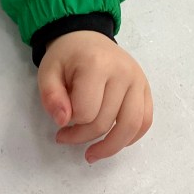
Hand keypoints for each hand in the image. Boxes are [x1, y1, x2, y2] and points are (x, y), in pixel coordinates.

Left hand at [38, 31, 152, 161]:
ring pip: (131, 126)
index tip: (60, 122)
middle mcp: (123, 73)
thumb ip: (51, 96)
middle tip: (66, 137)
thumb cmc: (66, 58)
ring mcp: (138, 81)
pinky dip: (131, 138)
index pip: (86, 113)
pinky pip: (145, 121)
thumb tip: (63, 121)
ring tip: (92, 155)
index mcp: (97, 66)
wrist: (87, 38)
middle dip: (82, 137)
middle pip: (106, 123)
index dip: (70, 125)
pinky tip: (114, 143)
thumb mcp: (47, 72)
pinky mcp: (145, 89)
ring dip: (110, 147)